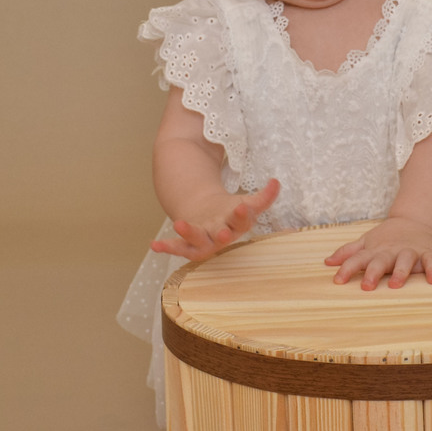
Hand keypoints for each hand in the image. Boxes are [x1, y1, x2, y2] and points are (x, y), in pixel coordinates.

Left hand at [151, 178, 279, 261]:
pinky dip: (167, 247)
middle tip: (223, 233)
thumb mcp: (247, 201)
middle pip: (222, 238)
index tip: (244, 206)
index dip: (244, 215)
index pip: (243, 221)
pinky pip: (177, 248)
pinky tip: (154, 244)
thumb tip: (277, 182)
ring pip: (198, 244)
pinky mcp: (187, 243)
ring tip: (179, 223)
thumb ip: (264, 196)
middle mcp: (221, 237)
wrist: (211, 220)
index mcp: (237, 225)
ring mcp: (203, 241)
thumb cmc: (231, 212)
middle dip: (222, 235)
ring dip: (189, 235)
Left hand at [324, 217, 431, 290]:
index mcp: (375, 250)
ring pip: (405, 261)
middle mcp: (391, 251)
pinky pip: (431, 262)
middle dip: (373, 273)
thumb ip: (348, 253)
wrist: (416, 220)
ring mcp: (410, 251)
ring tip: (396, 284)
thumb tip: (327, 262)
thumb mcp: (367, 242)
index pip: (358, 259)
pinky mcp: (428, 253)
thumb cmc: (388, 237)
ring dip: (401, 272)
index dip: (347, 269)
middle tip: (367, 286)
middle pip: (380, 261)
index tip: (337, 281)